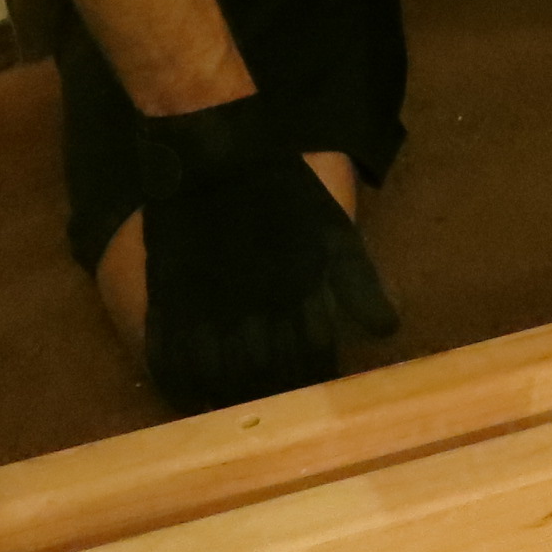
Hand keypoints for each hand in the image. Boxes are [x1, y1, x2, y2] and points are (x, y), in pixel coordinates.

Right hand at [137, 98, 397, 412]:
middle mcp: (255, 311)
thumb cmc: (285, 188)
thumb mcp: (336, 230)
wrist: (218, 150)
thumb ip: (359, 284)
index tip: (315, 384)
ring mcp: (206, 310)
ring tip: (233, 402)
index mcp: (300, 296)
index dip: (315, 377)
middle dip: (274, 389)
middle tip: (274, 397)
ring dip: (229, 395)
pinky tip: (190, 391)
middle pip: (267, 376)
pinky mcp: (166, 303)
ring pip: (218, 379)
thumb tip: (385, 332)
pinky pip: (168, 362)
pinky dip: (180, 385)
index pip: (313, 360)